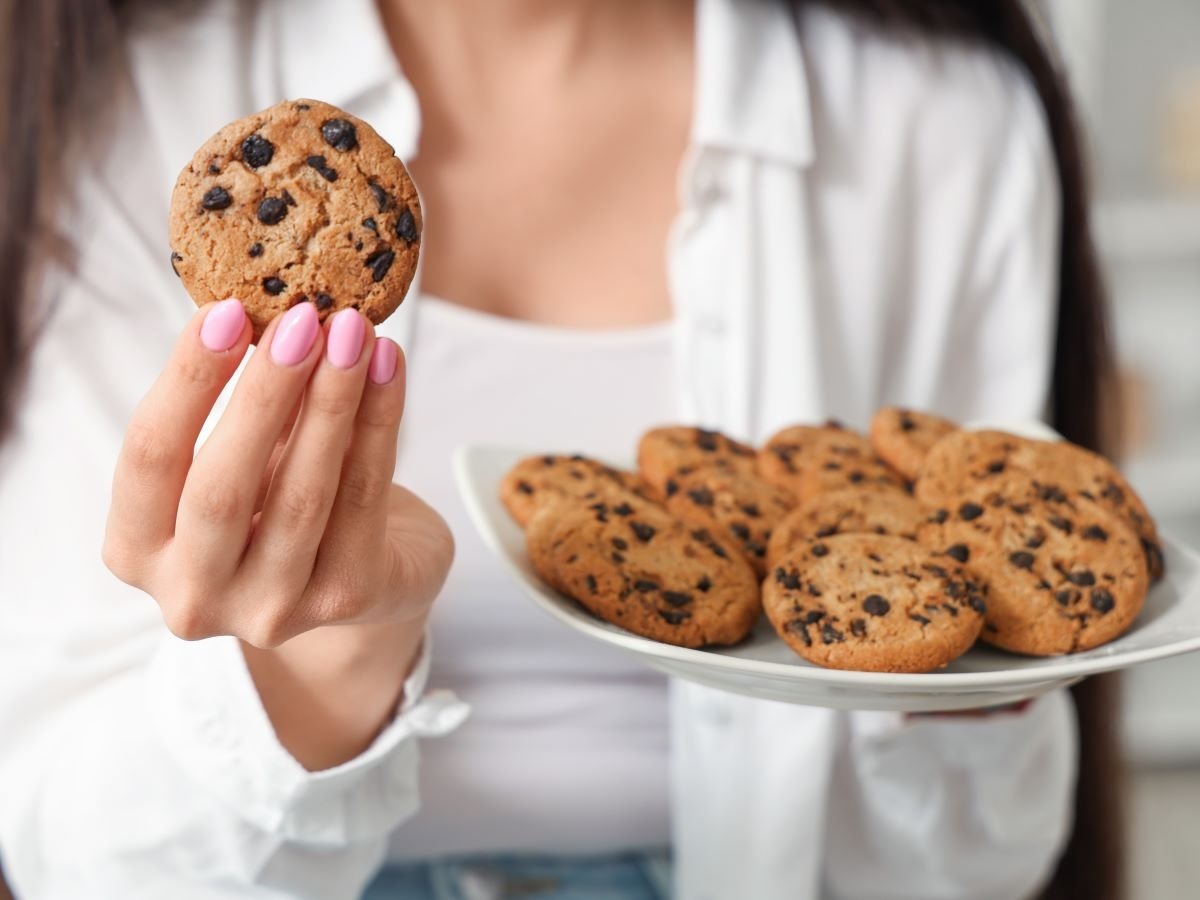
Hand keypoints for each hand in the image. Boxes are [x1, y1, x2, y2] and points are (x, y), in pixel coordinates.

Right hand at [103, 299, 453, 649]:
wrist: (373, 572)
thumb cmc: (288, 502)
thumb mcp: (247, 458)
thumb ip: (243, 406)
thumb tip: (266, 311)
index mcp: (139, 550)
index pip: (147, 459)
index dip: (187, 382)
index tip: (227, 311)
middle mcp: (193, 595)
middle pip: (220, 489)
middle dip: (264, 393)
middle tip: (301, 319)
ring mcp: (271, 610)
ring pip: (301, 497)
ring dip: (332, 402)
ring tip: (354, 332)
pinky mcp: (345, 599)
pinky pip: (363, 498)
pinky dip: (380, 422)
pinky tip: (389, 367)